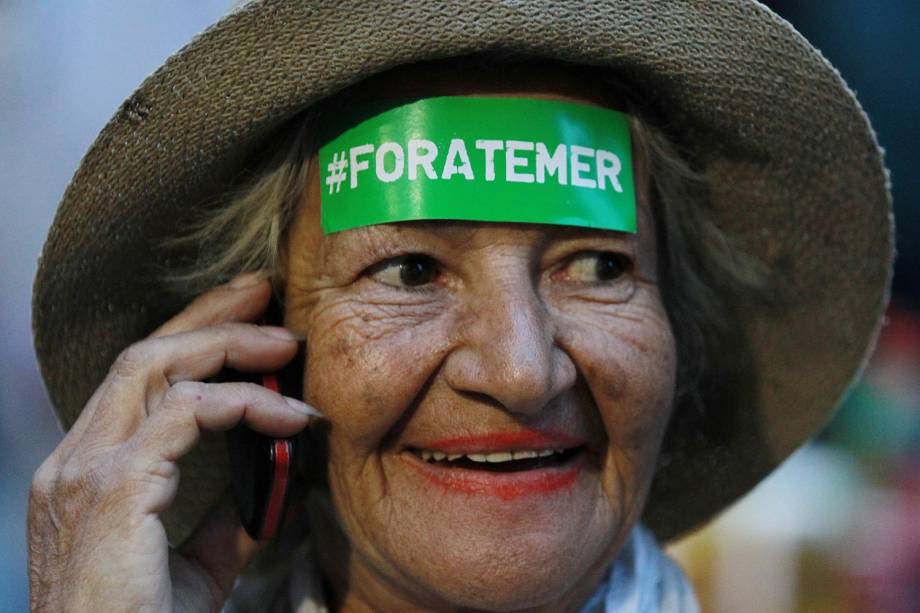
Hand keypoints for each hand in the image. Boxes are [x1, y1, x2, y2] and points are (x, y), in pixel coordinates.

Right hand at [27, 274, 317, 611]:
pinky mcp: (112, 490)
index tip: (249, 320)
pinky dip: (243, 404)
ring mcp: (86, 472)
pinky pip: (184, 415)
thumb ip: (222, 517)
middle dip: (210, 315)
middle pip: (145, 356)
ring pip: (156, 369)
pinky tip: (288, 415)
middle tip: (265, 294)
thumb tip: (268, 480)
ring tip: (288, 347)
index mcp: (88, 472)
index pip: (139, 380)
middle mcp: (76, 461)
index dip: (193, 339)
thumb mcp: (192, 565)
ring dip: (231, 347)